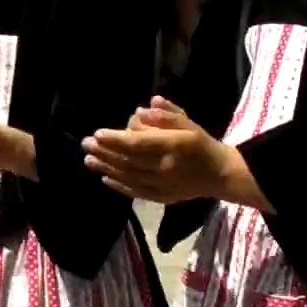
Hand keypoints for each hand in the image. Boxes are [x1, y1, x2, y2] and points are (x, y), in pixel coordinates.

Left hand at [83, 97, 236, 202]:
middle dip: (104, 152)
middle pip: (128, 160)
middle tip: (85, 144)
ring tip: (88, 160)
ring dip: (106, 168)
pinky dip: (119, 186)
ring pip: (129, 177)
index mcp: (173, 145)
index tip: (97, 133)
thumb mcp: (188, 123)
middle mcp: (165, 167)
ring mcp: (163, 185)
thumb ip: (166, 115)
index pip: (138, 143)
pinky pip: (136, 192)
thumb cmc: (202, 144)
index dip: (115, 139)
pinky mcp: (162, 197)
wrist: (221, 175)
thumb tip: (141, 109)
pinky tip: (105, 178)